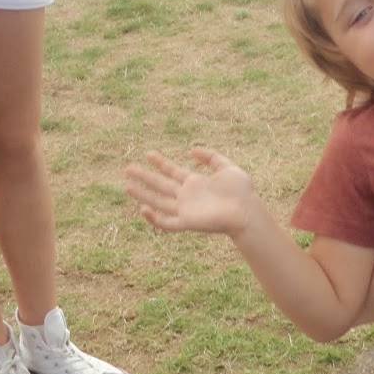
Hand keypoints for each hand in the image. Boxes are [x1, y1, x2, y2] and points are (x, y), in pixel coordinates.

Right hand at [125, 146, 256, 236]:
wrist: (247, 211)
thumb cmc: (241, 191)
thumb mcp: (227, 167)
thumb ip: (211, 157)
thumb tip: (191, 149)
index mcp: (195, 182)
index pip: (172, 171)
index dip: (160, 163)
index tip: (148, 153)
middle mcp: (187, 196)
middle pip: (161, 185)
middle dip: (144, 177)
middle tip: (128, 168)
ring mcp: (185, 209)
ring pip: (158, 201)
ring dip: (142, 194)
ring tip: (126, 186)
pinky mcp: (187, 222)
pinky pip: (166, 223)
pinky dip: (154, 219)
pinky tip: (143, 209)